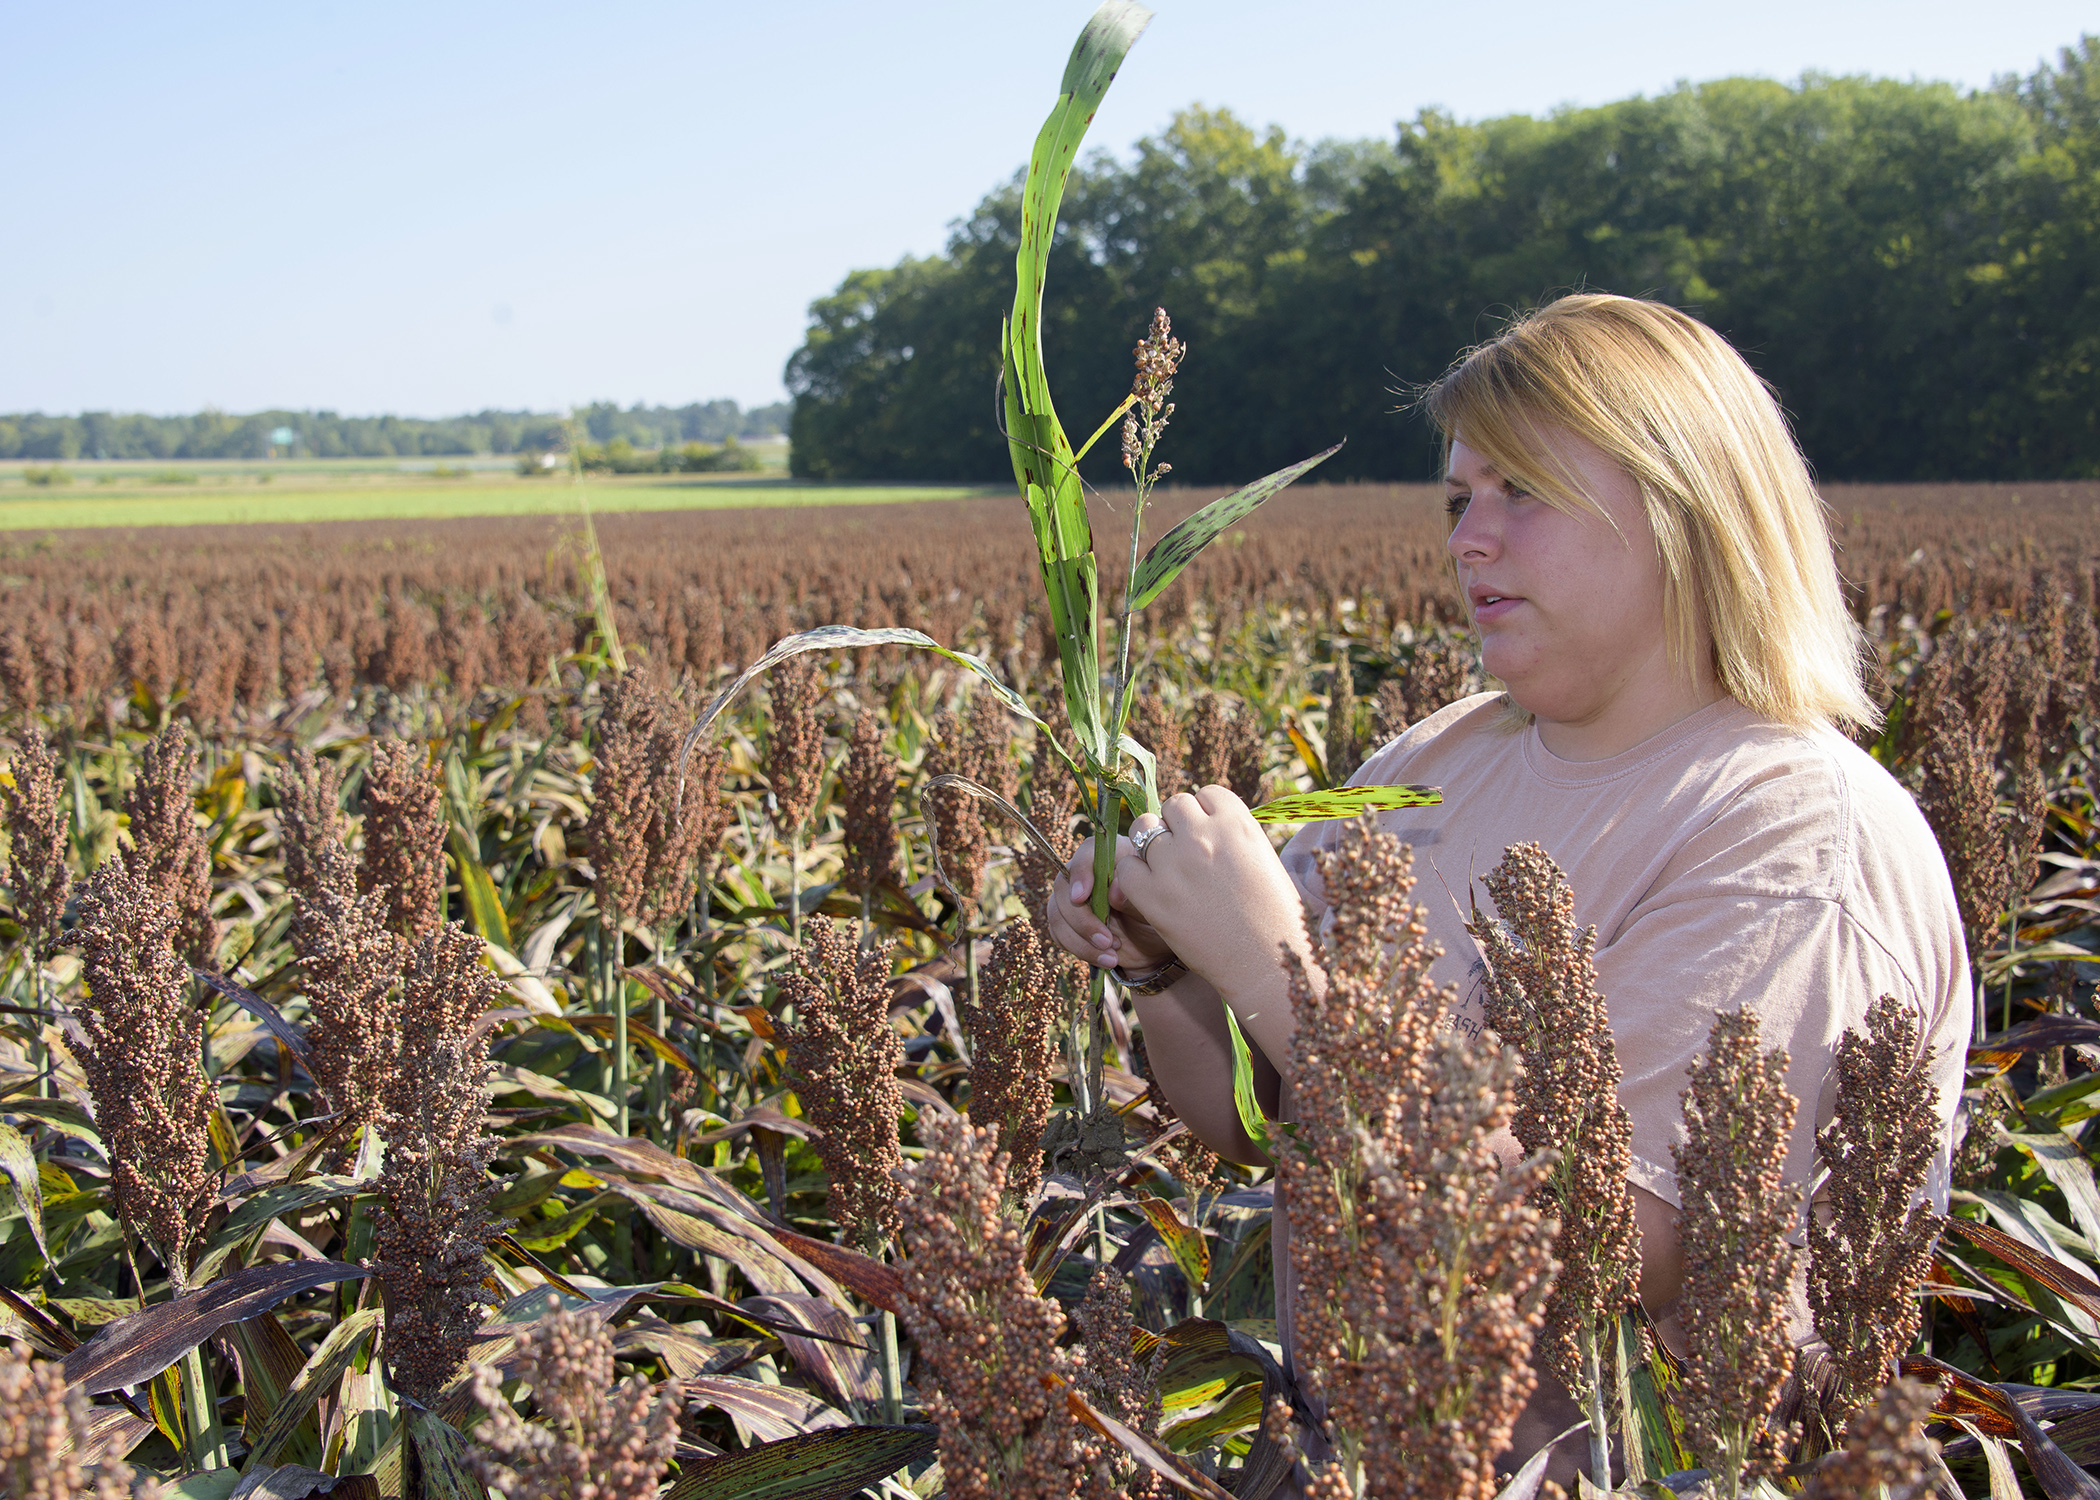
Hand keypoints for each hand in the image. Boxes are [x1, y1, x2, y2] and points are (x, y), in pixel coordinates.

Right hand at [1045, 835, 1173, 972]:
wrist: (1158, 946)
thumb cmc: (1163, 915)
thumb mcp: (1158, 906)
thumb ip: (1135, 896)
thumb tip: (1113, 891)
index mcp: (1115, 857)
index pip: (1087, 852)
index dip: (1080, 872)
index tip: (1081, 896)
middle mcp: (1090, 874)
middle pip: (1064, 885)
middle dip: (1081, 918)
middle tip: (1106, 940)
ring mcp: (1077, 898)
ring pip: (1057, 912)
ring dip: (1080, 939)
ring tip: (1112, 955)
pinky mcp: (1070, 922)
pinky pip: (1059, 933)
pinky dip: (1080, 949)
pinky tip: (1106, 959)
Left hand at [1113, 786, 1311, 1020]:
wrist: (1268, 963)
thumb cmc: (1275, 916)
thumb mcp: (1264, 859)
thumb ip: (1234, 835)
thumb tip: (1209, 821)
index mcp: (1237, 822)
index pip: (1205, 794)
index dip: (1204, 814)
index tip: (1208, 834)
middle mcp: (1203, 835)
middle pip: (1173, 807)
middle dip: (1176, 826)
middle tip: (1184, 853)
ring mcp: (1175, 863)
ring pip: (1143, 829)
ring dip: (1151, 846)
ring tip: (1166, 871)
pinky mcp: (1153, 894)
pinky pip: (1126, 867)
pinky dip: (1134, 876)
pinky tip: (1151, 892)